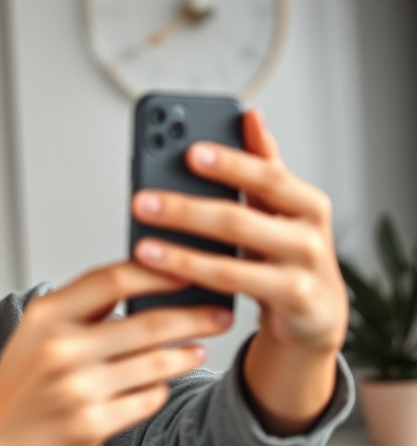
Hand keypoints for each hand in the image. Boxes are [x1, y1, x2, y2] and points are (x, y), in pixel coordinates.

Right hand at [0, 262, 232, 445]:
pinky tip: (161, 383)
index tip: (192, 268)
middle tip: (221, 312)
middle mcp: (61, 349)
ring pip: (157, 364)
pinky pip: (148, 399)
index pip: (114, 278)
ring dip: (187, 354)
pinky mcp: (91, 425)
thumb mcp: (37, 328)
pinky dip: (160, 389)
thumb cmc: (20, 378)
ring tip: (198, 349)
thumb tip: (145, 276)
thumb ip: (85, 304)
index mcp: (47, 315)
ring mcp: (77, 389)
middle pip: (149, 322)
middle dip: (195, 316)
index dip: (160, 271)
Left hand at [130, 109, 346, 433]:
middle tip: (141, 201)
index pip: (265, 175)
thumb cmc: (289, 254)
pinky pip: (233, 297)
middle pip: (239, 220)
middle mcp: (309, 237)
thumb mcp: (280, 209)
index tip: (188, 150)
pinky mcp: (289, 309)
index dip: (229, 163)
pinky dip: (197, 287)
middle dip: (185, 209)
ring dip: (181, 256)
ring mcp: (302, 276)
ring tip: (142, 248)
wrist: (318, 315)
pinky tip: (166, 280)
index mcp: (305, 203)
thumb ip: (265, 165)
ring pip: (232, 265)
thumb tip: (251, 116)